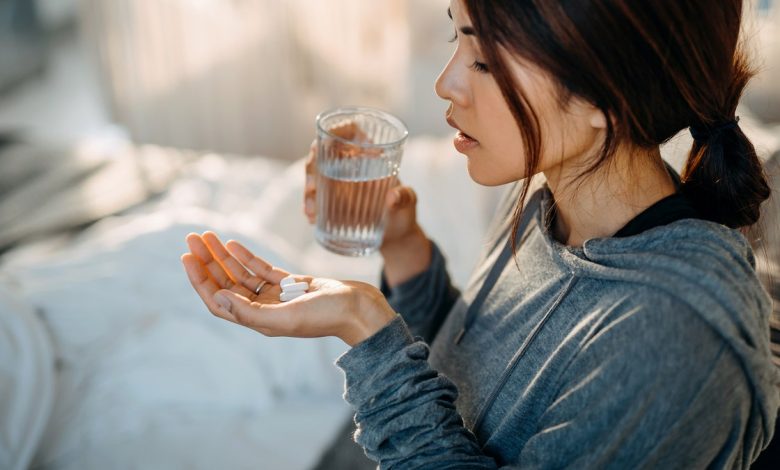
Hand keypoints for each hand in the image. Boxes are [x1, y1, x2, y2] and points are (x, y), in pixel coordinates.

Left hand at [181, 231, 396, 345]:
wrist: (360, 309)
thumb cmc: (327, 316)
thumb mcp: (286, 317)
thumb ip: (250, 312)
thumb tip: (217, 298)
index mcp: (259, 321)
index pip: (218, 300)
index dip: (200, 280)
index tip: (187, 257)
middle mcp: (264, 309)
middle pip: (226, 283)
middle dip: (207, 261)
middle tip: (192, 238)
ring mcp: (277, 296)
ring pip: (241, 274)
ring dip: (223, 255)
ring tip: (207, 235)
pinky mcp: (292, 284)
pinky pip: (262, 269)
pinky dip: (247, 256)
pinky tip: (233, 243)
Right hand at [303, 127, 424, 247]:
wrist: (396, 237)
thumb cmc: (404, 212)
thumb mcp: (409, 203)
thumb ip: (405, 197)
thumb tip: (393, 198)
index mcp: (370, 155)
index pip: (351, 131)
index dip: (336, 129)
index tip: (326, 139)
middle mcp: (350, 165)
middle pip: (323, 153)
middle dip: (312, 167)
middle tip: (312, 188)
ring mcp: (338, 183)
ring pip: (315, 177)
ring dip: (308, 191)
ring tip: (312, 212)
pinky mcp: (332, 202)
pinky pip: (315, 199)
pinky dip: (310, 207)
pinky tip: (311, 218)